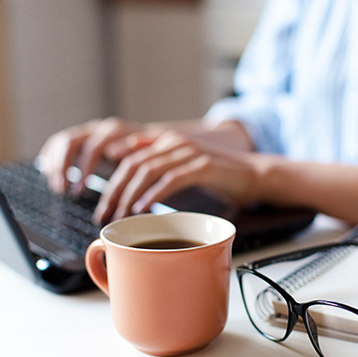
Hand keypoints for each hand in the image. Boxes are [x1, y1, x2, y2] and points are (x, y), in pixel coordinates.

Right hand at [38, 117, 144, 194]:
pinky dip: (50, 158)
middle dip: (64, 167)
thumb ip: (137, 150)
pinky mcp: (78, 139)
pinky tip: (48, 174)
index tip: (80, 190)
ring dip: (56, 165)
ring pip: (62, 142)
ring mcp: (87, 132)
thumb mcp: (147, 156)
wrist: (149, 145)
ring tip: (58, 189)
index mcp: (115, 131)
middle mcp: (98, 129)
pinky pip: (57, 143)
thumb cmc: (150, 156)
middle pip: (72, 142)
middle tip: (64, 191)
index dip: (84, 168)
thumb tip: (119, 151)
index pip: (93, 146)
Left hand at [93, 130, 260, 224]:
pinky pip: (170, 179)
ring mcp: (188, 152)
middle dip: (114, 192)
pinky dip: (153, 194)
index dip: (111, 182)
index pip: (128, 158)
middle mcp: (173, 142)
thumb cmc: (217, 177)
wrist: (254, 174)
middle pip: (132, 164)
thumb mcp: (183, 168)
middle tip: (104, 215)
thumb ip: (159, 166)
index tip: (103, 206)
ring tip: (120, 215)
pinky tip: (142, 208)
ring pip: (147, 171)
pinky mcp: (202, 165)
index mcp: (166, 141)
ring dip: (129, 195)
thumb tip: (130, 169)